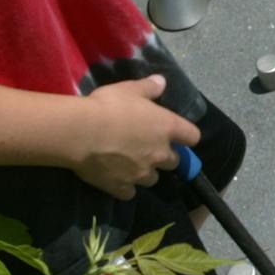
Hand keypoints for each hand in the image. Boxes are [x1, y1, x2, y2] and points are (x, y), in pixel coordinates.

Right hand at [69, 75, 200, 198]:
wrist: (81, 133)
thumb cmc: (108, 106)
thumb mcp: (129, 89)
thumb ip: (148, 87)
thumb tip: (162, 82)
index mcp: (166, 127)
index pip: (192, 136)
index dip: (186, 135)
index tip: (177, 134)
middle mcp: (160, 153)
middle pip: (174, 162)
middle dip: (164, 157)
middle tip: (148, 148)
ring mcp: (142, 174)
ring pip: (153, 179)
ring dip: (145, 172)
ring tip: (130, 164)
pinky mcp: (122, 187)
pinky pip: (130, 193)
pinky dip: (125, 187)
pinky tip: (115, 179)